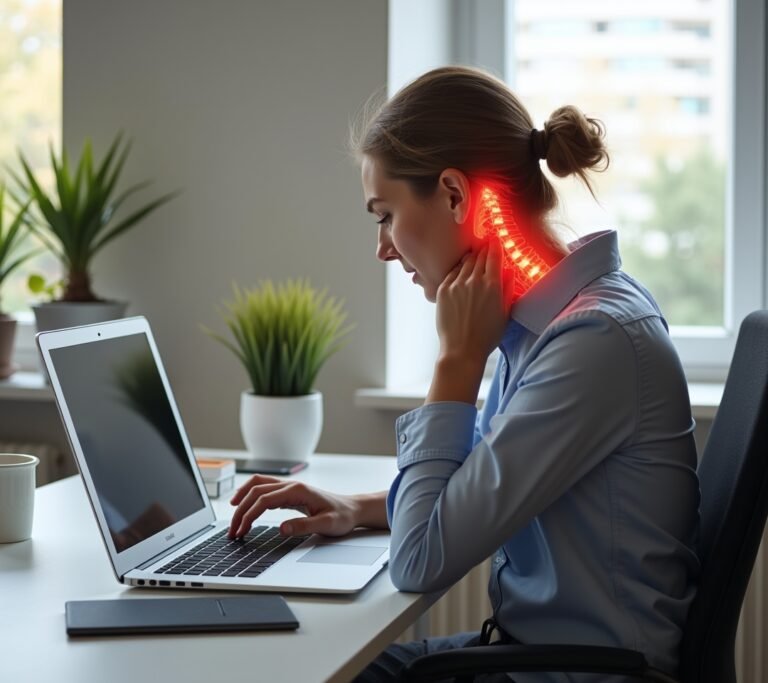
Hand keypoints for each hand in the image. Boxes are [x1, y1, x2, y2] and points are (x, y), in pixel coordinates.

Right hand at [227, 474, 359, 538]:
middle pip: (256, 491)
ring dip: (242, 498)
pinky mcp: (289, 492)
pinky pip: (264, 488)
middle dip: (240, 510)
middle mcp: (291, 485)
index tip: (241, 531)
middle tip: (232, 530)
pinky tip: (245, 506)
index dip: (249, 515)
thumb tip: (281, 529)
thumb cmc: (341, 516)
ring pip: (258, 484)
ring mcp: (290, 487)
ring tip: (232, 515)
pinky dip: (250, 495)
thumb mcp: (326, 525)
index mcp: (298, 491)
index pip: (264, 500)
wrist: (352, 509)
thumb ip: (304, 526)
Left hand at [435, 238, 508, 365]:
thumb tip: (508, 271)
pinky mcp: (443, 290)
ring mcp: (456, 284)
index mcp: (492, 285)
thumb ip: (507, 289)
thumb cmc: (487, 336)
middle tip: (484, 244)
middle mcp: (474, 280)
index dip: (494, 245)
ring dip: (470, 257)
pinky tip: (461, 270)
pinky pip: (452, 273)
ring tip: (473, 255)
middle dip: (483, 249)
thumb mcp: (505, 313)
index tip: (495, 240)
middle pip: (479, 256)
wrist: (461, 350)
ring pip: (464, 262)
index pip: (494, 256)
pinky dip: (458, 269)